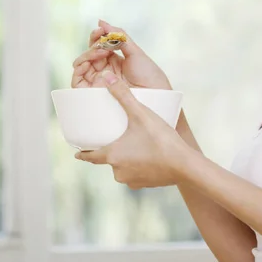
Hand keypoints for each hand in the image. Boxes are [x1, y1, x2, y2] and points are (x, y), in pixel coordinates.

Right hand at [72, 19, 171, 89]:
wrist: (154, 95)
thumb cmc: (148, 74)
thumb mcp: (134, 51)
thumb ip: (118, 36)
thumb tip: (101, 22)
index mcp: (114, 60)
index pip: (99, 45)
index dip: (97, 36)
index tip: (101, 29)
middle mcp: (104, 70)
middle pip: (89, 53)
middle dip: (94, 43)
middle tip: (103, 40)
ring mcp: (98, 81)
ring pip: (82, 64)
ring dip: (88, 54)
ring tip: (102, 51)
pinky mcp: (92, 93)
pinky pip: (77, 80)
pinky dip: (79, 68)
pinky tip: (87, 62)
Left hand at [75, 71, 187, 188]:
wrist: (184, 165)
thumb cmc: (160, 138)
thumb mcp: (140, 113)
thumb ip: (122, 94)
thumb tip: (105, 77)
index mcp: (112, 154)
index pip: (90, 156)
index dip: (83, 153)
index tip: (77, 153)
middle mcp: (118, 171)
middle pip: (110, 159)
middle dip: (112, 149)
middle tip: (118, 137)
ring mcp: (132, 180)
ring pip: (123, 167)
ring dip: (126, 158)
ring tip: (136, 145)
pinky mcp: (145, 184)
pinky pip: (136, 174)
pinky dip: (139, 165)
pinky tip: (149, 155)